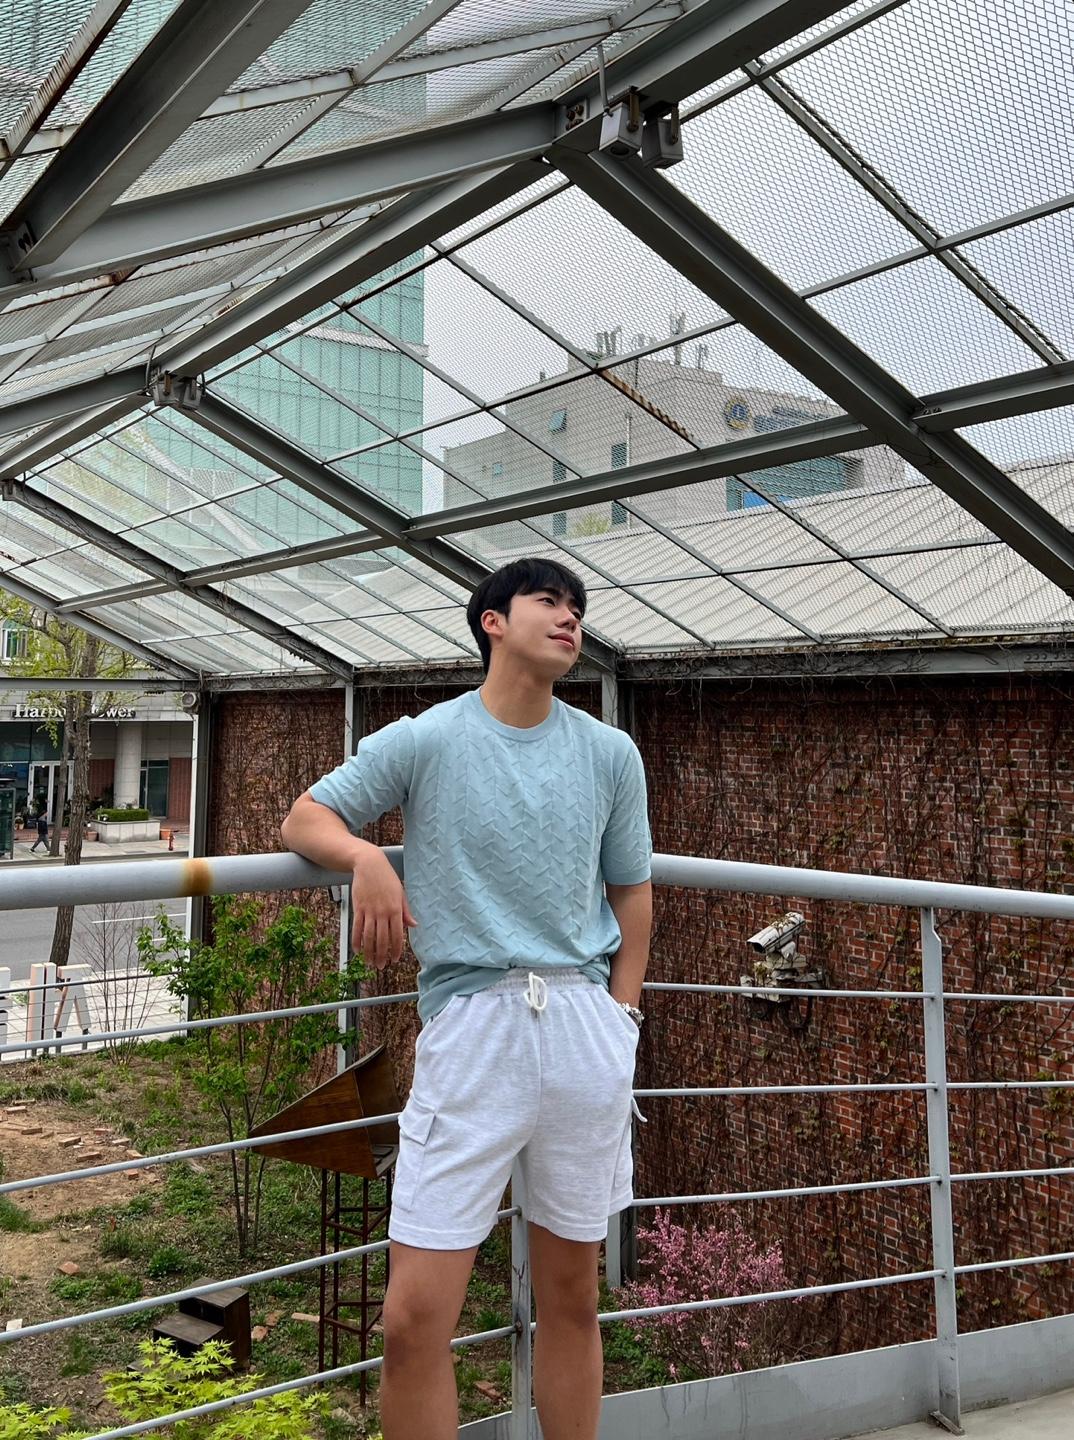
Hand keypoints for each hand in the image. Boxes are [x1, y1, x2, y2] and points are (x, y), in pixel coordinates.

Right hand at [351, 850, 417, 969]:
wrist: (369, 865)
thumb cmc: (387, 878)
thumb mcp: (401, 893)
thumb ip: (406, 911)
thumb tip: (414, 925)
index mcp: (395, 909)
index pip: (397, 934)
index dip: (396, 949)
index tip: (395, 959)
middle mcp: (382, 912)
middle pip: (382, 939)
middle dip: (381, 955)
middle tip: (380, 966)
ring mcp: (369, 910)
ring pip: (369, 936)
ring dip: (369, 952)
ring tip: (369, 963)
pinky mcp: (358, 908)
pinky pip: (357, 928)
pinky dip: (357, 940)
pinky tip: (358, 950)